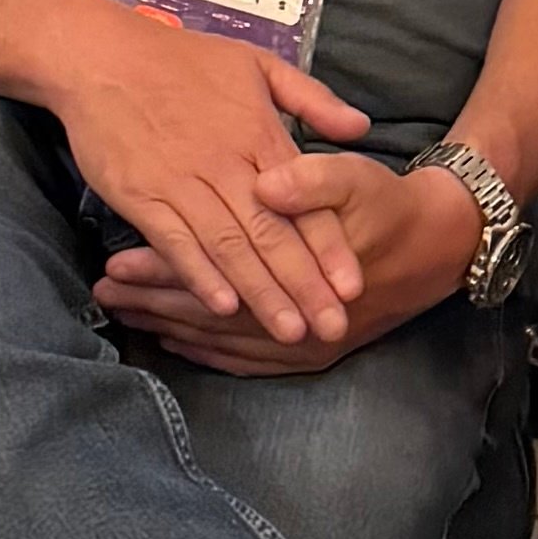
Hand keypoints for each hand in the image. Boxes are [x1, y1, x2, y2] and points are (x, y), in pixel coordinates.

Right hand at [49, 0, 376, 345]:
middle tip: (332, 327)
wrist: (102, 57)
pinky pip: (175, 243)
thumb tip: (361, 128)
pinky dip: (199, 275)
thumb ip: (312, 98)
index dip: (330, 247)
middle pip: (271, 233)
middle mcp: (225, 163)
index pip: (304, 200)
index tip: (354, 287)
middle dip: (305, 286)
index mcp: (259, 133)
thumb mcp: (257, 63)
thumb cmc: (182, 60)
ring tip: (288, 329)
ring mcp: (181, 182)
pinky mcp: (141, 196)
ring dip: (259, 292)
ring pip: (228, 246)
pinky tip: (221, 307)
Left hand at [92, 155, 481, 374]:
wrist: (435, 250)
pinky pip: (241, 361)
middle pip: (206, 315)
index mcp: (296, 274)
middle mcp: (295, 323)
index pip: (215, 274)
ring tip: (121, 313)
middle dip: (150, 303)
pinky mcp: (306, 355)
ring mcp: (299, 345)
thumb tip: (266, 188)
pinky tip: (173, 343)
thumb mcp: (353, 178)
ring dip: (168, 327)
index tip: (115, 260)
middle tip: (102, 292)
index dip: (163, 267)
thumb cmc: (384, 204)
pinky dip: (204, 352)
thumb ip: (310, 180)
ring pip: (218, 342)